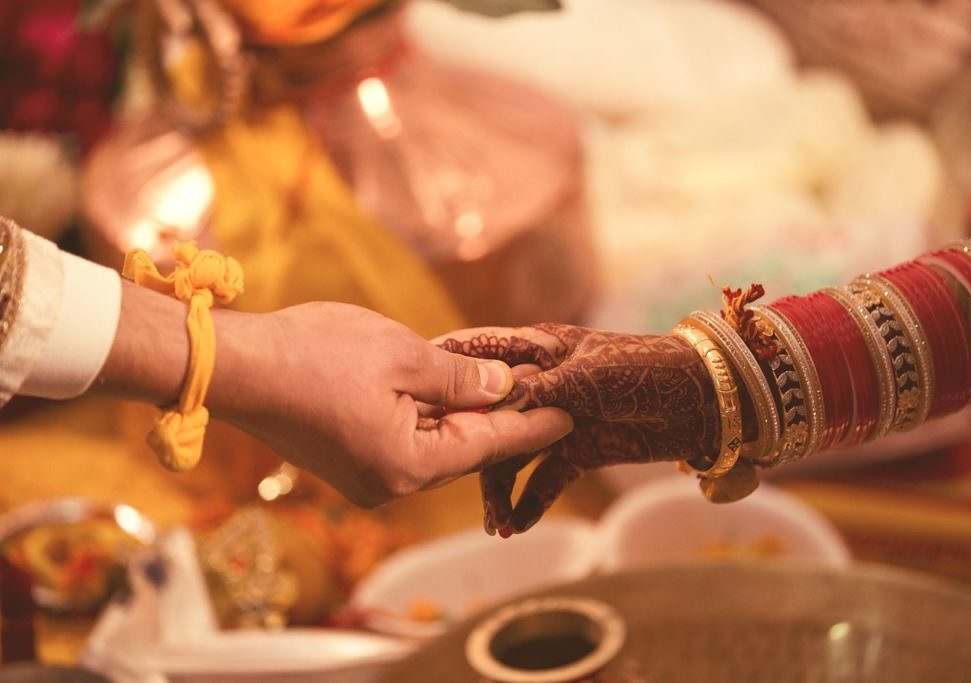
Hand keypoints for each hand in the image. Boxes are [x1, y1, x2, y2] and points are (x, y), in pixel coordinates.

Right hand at [98, 284, 573, 506]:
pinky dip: (429, 415)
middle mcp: (391, 483)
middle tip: (540, 390)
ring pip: (434, 443)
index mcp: (410, 464)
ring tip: (501, 383)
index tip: (568, 415)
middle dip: (500, 417)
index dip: (532, 425)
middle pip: (464, 448)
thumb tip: (502, 384)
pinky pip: (405, 439)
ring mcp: (366, 476)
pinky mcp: (348, 461)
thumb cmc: (315, 354)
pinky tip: (447, 389)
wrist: (234, 366)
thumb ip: (461, 377)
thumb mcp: (402, 355)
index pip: (490, 445)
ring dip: (463, 413)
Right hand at [437, 324, 719, 535]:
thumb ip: (534, 390)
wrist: (704, 398)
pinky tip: (517, 527)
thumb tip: (489, 406)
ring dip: (503, 492)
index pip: (485, 377)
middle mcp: (540, 387)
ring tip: (498, 528)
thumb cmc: (644, 369)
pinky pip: (545, 480)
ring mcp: (558, 421)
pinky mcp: (578, 450)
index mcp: (536, 353)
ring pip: (515, 459)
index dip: (455, 399)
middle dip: (481, 465)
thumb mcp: (584, 374)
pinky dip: (531, 503)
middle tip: (472, 501)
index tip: (423, 426)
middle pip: (493, 426)